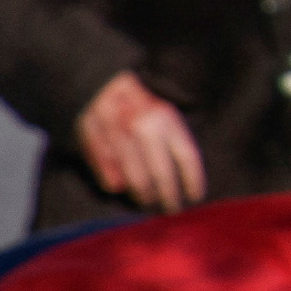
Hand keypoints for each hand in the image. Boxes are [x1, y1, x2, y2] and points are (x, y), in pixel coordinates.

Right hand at [70, 69, 210, 210]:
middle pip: (162, 175)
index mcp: (166, 119)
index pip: (187, 158)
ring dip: (144, 197)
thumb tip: (181, 177)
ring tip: (148, 203)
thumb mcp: (165, 113)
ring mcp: (118, 136)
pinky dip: (114, 184)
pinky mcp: (95, 142)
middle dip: (169, 197)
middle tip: (172, 209)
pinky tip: (121, 189)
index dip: (193, 181)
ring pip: (136, 180)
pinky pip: (107, 174)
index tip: (195, 197)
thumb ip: (174, 141)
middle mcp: (144, 128)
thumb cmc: (138, 101)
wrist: (100, 80)